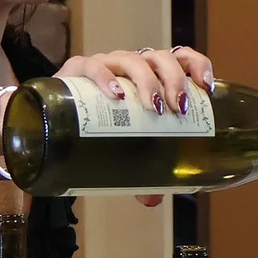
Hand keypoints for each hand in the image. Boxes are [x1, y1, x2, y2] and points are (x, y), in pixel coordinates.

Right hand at [50, 45, 216, 207]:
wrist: (51, 121)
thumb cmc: (99, 128)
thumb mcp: (126, 146)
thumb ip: (142, 172)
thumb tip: (153, 200)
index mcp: (151, 76)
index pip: (181, 57)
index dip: (197, 65)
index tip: (207, 87)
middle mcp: (131, 65)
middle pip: (160, 58)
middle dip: (174, 80)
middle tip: (178, 110)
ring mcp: (104, 64)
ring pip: (132, 59)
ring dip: (148, 81)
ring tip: (153, 107)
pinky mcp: (75, 70)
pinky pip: (92, 65)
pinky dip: (106, 77)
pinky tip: (116, 94)